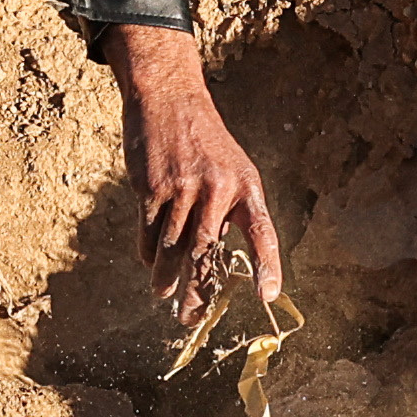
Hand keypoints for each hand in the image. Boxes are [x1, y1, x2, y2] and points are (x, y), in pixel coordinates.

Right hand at [108, 25, 282, 315]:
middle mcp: (218, 189)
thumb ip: (229, 209)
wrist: (169, 99)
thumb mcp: (231, 167)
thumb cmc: (203, 140)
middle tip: (190, 318)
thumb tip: (215, 257)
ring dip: (166, 277)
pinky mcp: (152, 187)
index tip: (268, 296)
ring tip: (163, 296)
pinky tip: (148, 263)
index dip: (268, 266)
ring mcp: (183, 188)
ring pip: (174, 247)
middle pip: (207, 253)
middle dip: (197, 291)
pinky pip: (150, 231)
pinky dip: (147, 251)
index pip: (263, 232)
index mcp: (246, 186)